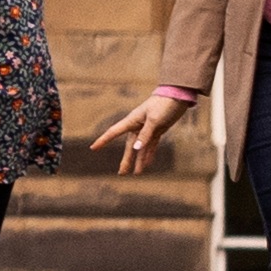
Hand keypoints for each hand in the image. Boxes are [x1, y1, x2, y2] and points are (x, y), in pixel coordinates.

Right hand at [78, 85, 193, 170]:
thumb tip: (136, 149)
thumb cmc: (163, 105)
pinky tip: (146, 164)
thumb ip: (145, 135)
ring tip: (136, 174)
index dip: (103, 140)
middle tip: (121, 173)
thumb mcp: (154, 120)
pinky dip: (149, 155)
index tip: (93, 148)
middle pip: (129, 146)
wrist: (177, 97)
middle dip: (125, 160)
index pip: (114, 132)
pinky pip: (151, 146)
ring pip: (140, 148)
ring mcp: (147, 129)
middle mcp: (137, 126)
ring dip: (138, 160)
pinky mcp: (157, 131)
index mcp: (132, 120)